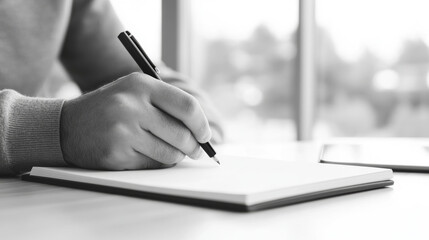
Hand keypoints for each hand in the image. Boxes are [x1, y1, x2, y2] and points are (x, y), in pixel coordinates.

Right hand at [60, 72, 211, 169]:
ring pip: (170, 153)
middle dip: (194, 147)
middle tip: (195, 151)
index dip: (202, 124)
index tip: (205, 135)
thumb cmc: (109, 109)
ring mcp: (122, 131)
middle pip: (182, 134)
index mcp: (141, 84)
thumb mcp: (134, 92)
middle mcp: (131, 105)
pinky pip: (152, 165)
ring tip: (167, 150)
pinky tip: (143, 154)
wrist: (66, 126)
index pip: (187, 106)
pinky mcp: (116, 154)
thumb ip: (166, 105)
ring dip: (175, 156)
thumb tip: (202, 131)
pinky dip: (156, 163)